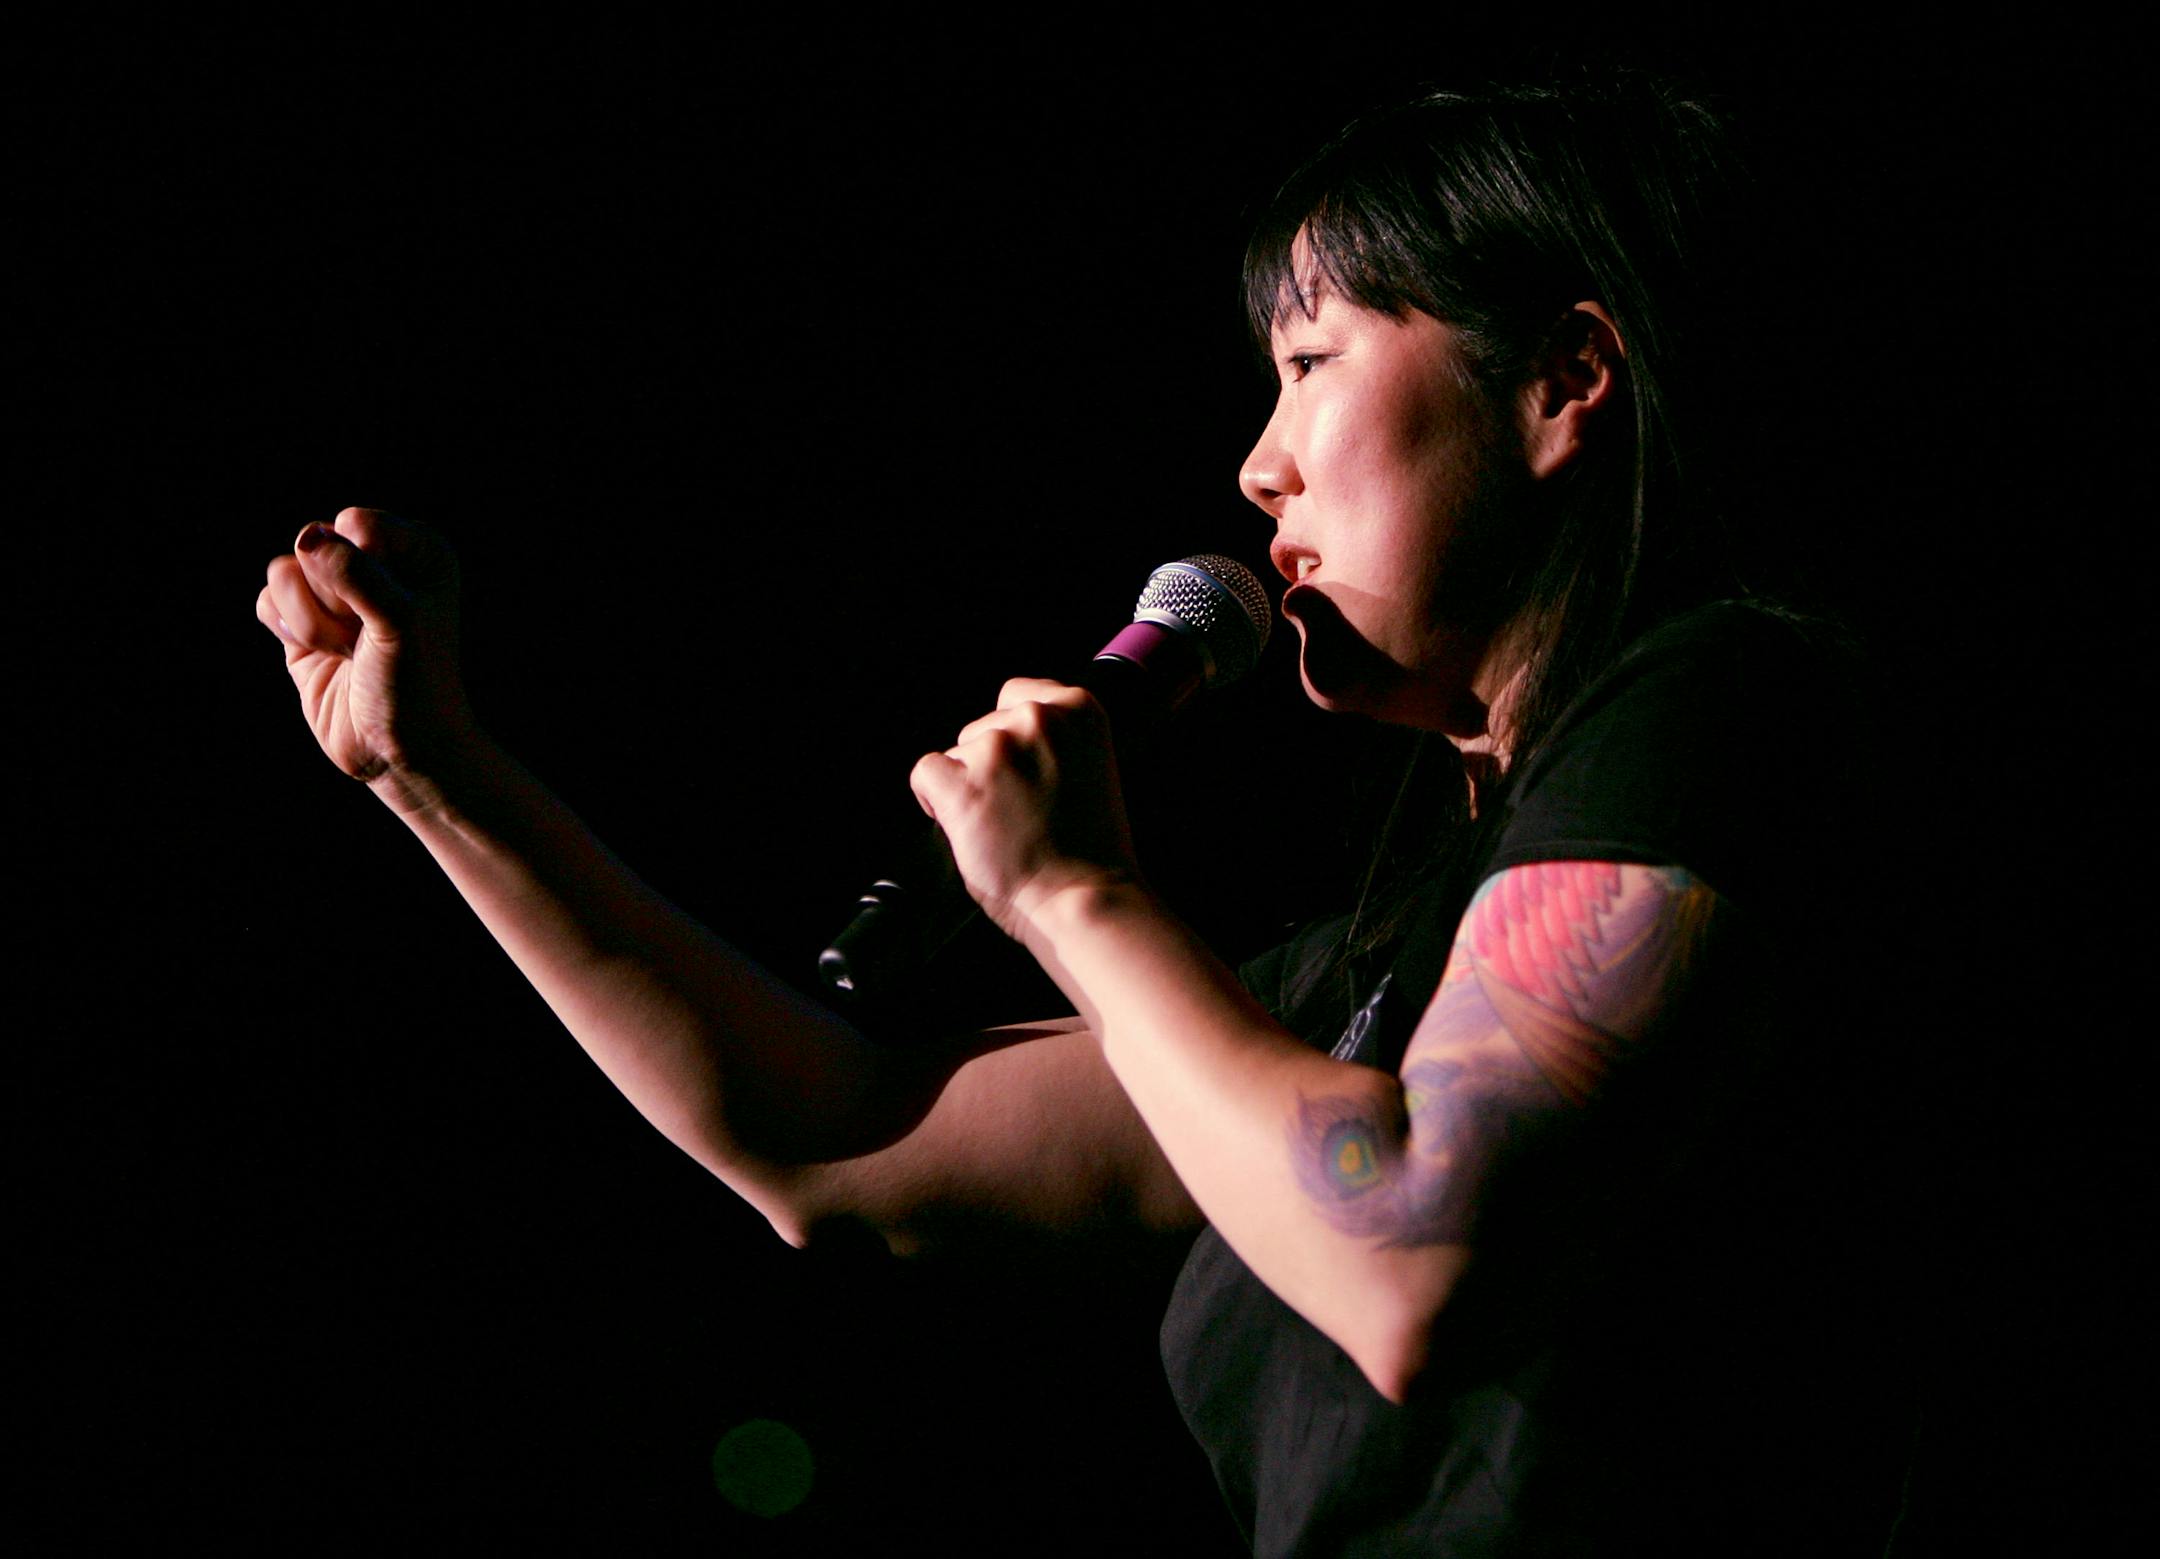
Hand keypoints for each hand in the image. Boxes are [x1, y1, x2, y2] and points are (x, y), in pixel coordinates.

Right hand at [256, 507, 471, 802]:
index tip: (392, 609)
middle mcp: (376, 562)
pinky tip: (320, 655)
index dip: (360, 569)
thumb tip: (307, 538)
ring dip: (310, 620)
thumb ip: (356, 573)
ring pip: (284, 571)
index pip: (356, 524)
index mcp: (417, 551)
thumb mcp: (399, 621)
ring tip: (346, 651)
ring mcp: (335, 593)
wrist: (398, 752)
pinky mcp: (301, 622)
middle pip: (313, 544)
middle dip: (332, 599)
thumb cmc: (415, 684)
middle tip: (366, 638)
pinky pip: (266, 600)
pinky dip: (288, 629)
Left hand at [910, 678, 1139, 938]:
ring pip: (957, 753)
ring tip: (1002, 825)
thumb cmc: (1093, 851)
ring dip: (969, 785)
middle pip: (983, 726)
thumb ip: (1056, 742)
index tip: (1023, 769)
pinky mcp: (960, 783)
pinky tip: (967, 826)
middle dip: (992, 763)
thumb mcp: (1093, 767)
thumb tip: (1010, 739)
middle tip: (1017, 809)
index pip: (1017, 695)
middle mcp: (1036, 718)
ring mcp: (996, 748)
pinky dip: (934, 801)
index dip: (1012, 736)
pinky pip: (925, 774)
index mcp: (1079, 708)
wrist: (1085, 898)